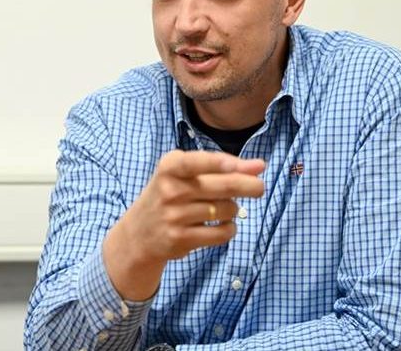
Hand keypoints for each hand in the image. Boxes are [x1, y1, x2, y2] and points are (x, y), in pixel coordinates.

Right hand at [103, 150, 264, 299]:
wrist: (140, 233)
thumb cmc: (170, 194)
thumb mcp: (185, 173)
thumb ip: (220, 165)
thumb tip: (258, 166)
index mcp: (170, 166)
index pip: (197, 161)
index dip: (220, 163)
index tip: (243, 166)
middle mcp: (170, 189)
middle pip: (224, 186)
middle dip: (249, 186)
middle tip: (260, 187)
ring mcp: (175, 216)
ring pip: (227, 210)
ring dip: (234, 209)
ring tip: (223, 208)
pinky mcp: (181, 239)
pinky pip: (222, 233)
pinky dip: (230, 229)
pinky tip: (223, 225)